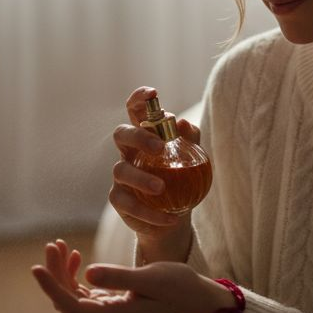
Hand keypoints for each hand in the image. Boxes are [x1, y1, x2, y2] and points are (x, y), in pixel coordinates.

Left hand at [30, 238, 233, 312]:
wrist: (197, 299)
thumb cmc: (179, 287)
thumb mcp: (150, 278)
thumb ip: (118, 277)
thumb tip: (86, 274)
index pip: (71, 306)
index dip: (51, 288)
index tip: (36, 268)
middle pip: (68, 300)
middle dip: (55, 273)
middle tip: (53, 244)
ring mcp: (109, 312)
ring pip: (73, 295)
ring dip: (63, 272)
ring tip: (60, 245)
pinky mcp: (113, 303)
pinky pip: (83, 292)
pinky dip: (75, 275)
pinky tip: (76, 257)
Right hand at [110, 86, 201, 255]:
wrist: (174, 217)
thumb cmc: (182, 182)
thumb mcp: (192, 160)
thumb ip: (191, 140)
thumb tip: (183, 123)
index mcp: (145, 136)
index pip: (136, 111)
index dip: (139, 99)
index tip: (153, 93)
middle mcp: (129, 152)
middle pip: (121, 134)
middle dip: (138, 136)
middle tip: (159, 147)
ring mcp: (121, 176)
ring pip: (120, 170)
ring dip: (141, 178)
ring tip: (162, 188)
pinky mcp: (120, 199)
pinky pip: (127, 203)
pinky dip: (149, 212)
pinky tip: (170, 218)